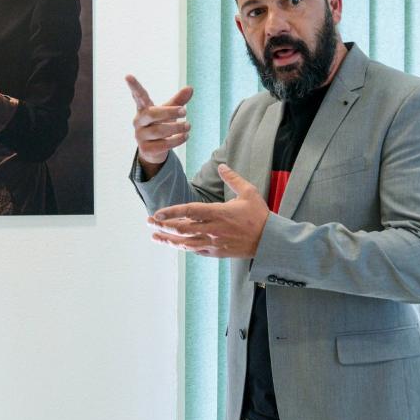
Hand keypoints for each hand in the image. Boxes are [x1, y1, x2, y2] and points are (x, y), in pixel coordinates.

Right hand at [126, 75, 192, 167]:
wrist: (153, 150)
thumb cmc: (160, 125)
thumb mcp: (169, 112)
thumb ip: (178, 101)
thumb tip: (190, 88)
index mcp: (143, 109)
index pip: (138, 96)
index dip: (134, 86)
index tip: (128, 76)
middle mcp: (139, 122)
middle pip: (152, 114)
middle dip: (169, 112)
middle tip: (185, 111)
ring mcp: (141, 136)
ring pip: (159, 130)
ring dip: (177, 127)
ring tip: (188, 126)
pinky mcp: (146, 149)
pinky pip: (163, 144)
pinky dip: (177, 140)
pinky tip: (185, 136)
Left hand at [148, 164, 268, 258]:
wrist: (269, 241)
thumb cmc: (259, 215)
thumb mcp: (249, 192)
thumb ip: (232, 178)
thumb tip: (221, 166)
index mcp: (218, 213)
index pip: (189, 212)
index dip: (171, 212)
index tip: (157, 212)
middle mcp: (213, 229)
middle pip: (182, 228)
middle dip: (163, 225)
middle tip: (149, 222)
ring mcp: (214, 243)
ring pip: (185, 243)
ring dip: (168, 240)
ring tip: (155, 236)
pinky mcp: (217, 252)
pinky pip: (196, 250)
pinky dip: (183, 247)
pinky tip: (175, 244)